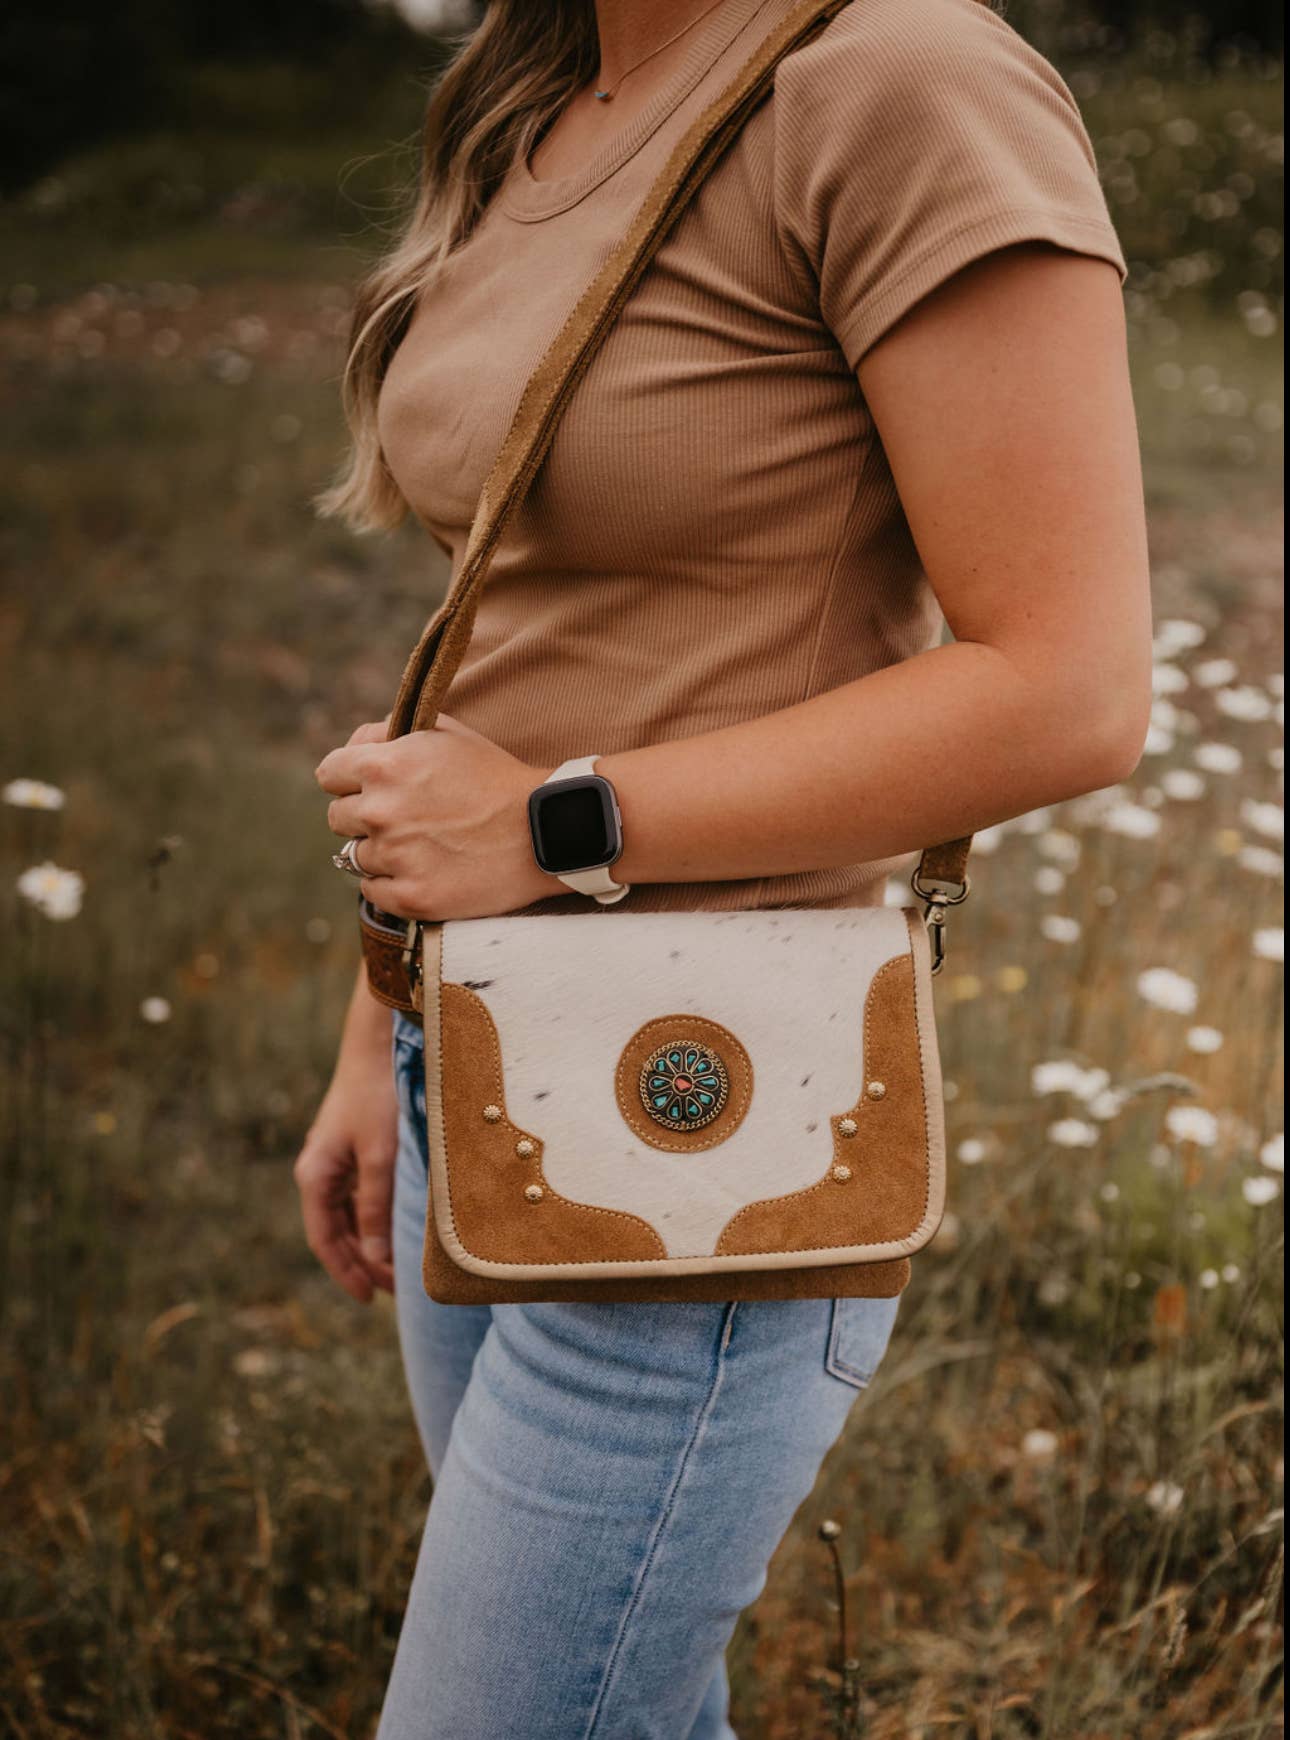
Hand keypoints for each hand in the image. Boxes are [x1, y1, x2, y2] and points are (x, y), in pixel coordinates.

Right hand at [294, 1054, 397, 1302]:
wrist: (376, 1047)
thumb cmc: (378, 1098)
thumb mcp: (379, 1157)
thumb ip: (376, 1206)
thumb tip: (374, 1257)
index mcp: (315, 1176)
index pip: (326, 1241)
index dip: (347, 1272)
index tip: (371, 1298)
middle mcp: (318, 1172)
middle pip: (335, 1232)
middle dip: (362, 1263)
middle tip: (394, 1291)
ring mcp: (333, 1161)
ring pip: (347, 1216)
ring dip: (369, 1243)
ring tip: (397, 1269)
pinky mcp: (350, 1150)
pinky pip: (357, 1196)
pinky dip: (373, 1218)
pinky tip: (394, 1229)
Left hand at [315, 715, 555, 920]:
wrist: (544, 830)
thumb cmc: (495, 777)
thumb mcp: (445, 733)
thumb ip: (387, 731)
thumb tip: (352, 750)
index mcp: (384, 766)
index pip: (328, 774)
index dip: (349, 779)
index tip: (370, 787)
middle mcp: (381, 812)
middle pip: (337, 818)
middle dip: (365, 816)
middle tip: (405, 818)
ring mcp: (394, 858)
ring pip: (356, 856)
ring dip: (382, 851)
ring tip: (424, 845)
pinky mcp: (411, 898)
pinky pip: (372, 891)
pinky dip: (392, 883)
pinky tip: (426, 869)